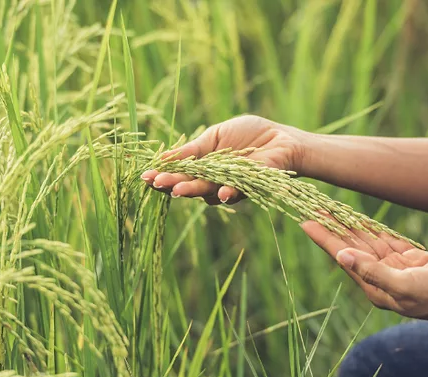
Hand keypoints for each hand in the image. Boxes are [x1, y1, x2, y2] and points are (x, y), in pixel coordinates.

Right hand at [141, 115, 309, 203]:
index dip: (163, 174)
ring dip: (193, 190)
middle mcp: (213, 180)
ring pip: (207, 191)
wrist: (281, 138)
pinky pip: (235, 192)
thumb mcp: (215, 136)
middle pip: (188, 184)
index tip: (146, 176)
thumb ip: (193, 150)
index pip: (178, 172)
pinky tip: (220, 192)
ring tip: (178, 189)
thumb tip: (163, 157)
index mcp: (203, 166)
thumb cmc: (249, 134)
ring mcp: (229, 186)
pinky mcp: (249, 187)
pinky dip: (227, 192)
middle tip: (158, 183)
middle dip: (172, 184)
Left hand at [300, 220, 427, 322]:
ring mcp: (395, 268)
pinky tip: (359, 218)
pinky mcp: (411, 260)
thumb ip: (372, 271)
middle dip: (332, 227)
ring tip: (331, 208)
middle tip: (313, 206)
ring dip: (349, 225)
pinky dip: (372, 228)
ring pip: (367, 241)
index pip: (342, 256)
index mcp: (373, 286)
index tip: (305, 221)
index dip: (323, 238)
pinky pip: (386, 240)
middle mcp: (380, 277)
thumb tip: (342, 257)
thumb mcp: (405, 285)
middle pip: (350, 246)